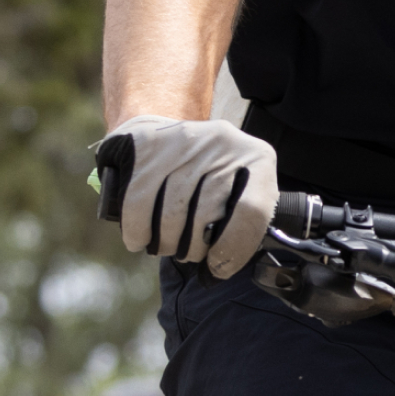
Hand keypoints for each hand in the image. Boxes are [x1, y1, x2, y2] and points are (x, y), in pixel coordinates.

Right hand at [108, 116, 278, 277]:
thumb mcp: (239, 191)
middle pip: (206, 215)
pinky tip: (138, 238)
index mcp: (258, 158)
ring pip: (171, 211)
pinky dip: (136, 229)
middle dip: (191, 248)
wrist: (165, 127)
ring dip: (163, 242)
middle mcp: (224, 141)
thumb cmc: (208, 177)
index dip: (234, 248)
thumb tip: (220, 267)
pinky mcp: (147, 142)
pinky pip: (137, 200)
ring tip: (161, 246)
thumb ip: (241, 223)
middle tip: (184, 253)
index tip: (217, 267)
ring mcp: (184, 138)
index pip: (253, 211)